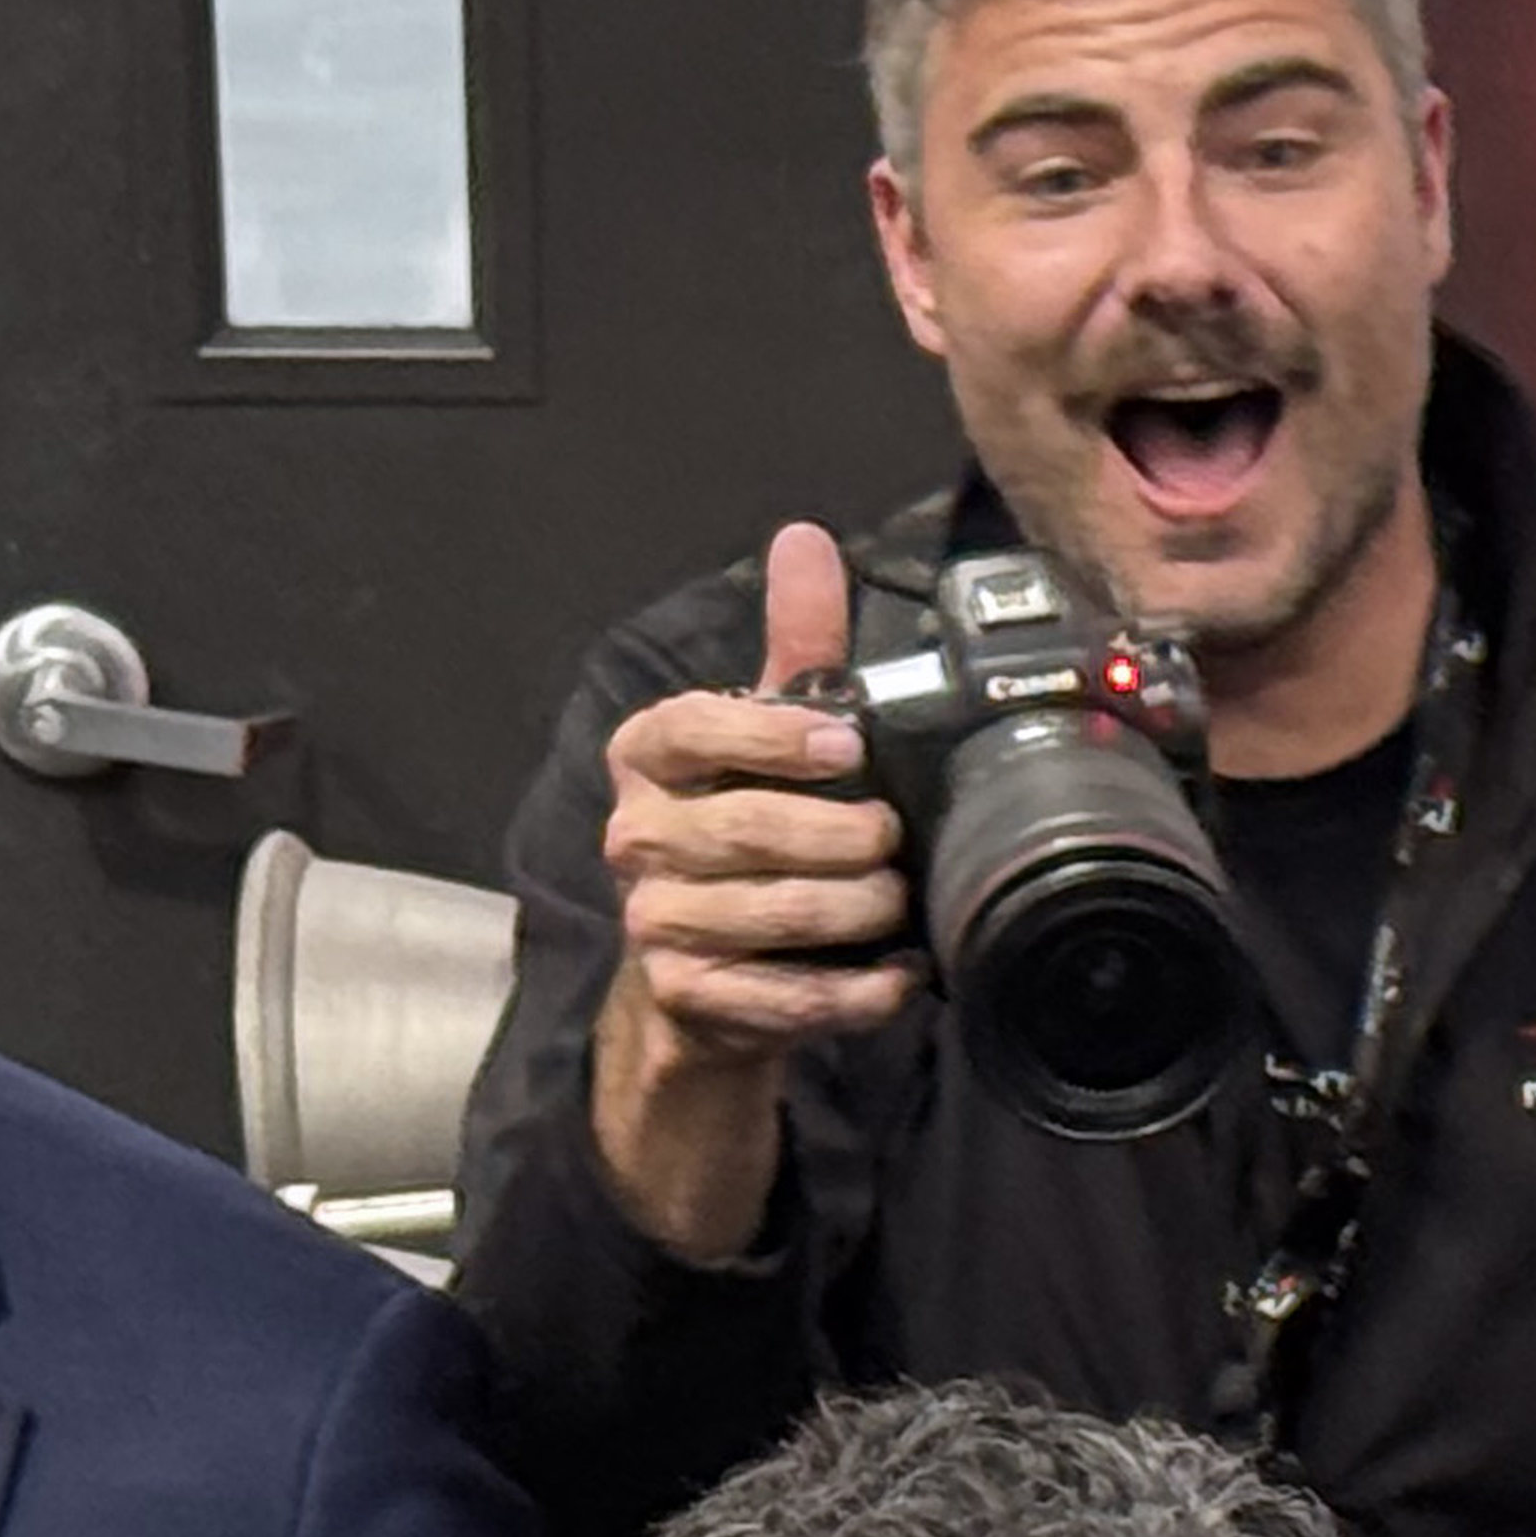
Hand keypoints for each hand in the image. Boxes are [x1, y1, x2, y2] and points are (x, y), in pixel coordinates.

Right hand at [585, 522, 917, 1255]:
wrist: (708, 985)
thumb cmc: (744, 838)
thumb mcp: (767, 741)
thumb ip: (795, 649)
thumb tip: (805, 539)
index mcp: (647, 758)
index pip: (695, 728)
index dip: (775, 737)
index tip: (849, 747)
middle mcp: (636, 838)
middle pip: (750, 830)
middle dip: (844, 838)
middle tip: (894, 839)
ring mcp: (654, 923)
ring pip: (775, 914)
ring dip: (859, 911)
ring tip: (900, 902)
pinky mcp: (687, 997)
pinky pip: (788, 997)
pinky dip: (858, 992)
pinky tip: (899, 977)